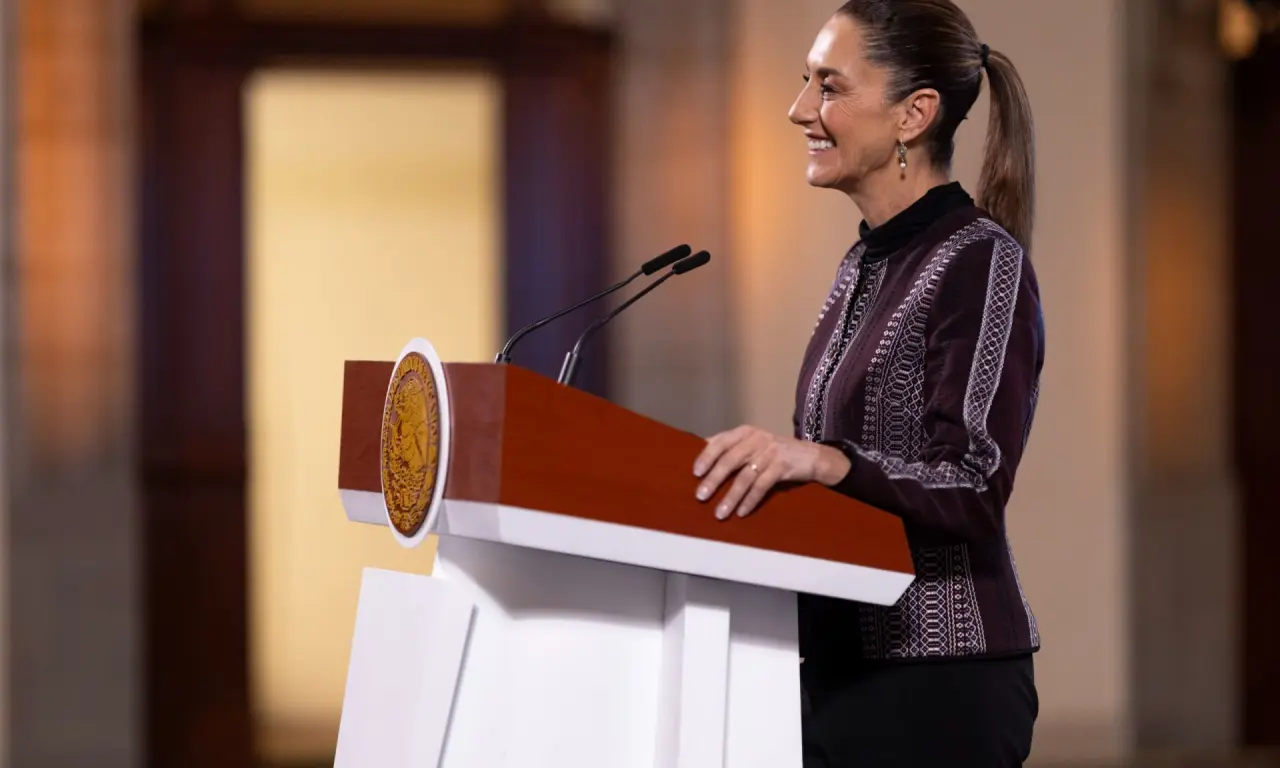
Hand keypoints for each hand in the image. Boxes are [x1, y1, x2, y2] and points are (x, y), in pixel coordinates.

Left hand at [692, 426, 851, 519]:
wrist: (811, 456)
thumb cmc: (775, 452)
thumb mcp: (753, 443)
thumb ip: (732, 446)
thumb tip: (702, 450)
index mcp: (745, 432)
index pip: (721, 441)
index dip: (706, 456)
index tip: (695, 473)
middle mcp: (757, 439)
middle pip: (730, 460)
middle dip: (714, 479)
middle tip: (700, 496)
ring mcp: (771, 452)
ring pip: (745, 476)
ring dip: (731, 496)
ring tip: (719, 513)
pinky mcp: (783, 467)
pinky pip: (762, 486)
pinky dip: (750, 500)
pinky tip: (742, 512)